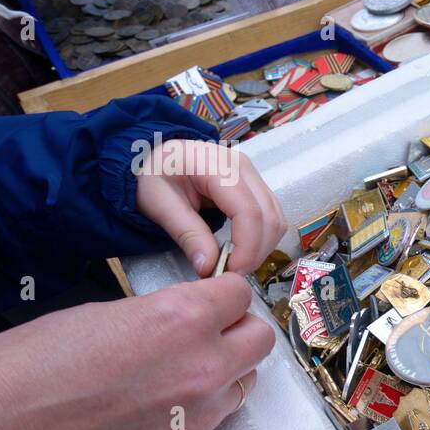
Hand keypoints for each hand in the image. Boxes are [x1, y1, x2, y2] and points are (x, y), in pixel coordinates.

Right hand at [0, 275, 274, 429]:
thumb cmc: (23, 372)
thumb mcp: (97, 316)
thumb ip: (157, 316)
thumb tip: (182, 320)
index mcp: (179, 321)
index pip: (240, 294)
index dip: (222, 295)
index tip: (209, 300)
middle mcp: (201, 369)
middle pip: (260, 341)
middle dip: (237, 333)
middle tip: (206, 335)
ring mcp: (196, 419)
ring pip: (240, 387)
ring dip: (219, 377)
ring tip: (170, 377)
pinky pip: (208, 425)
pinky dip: (191, 414)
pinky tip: (147, 413)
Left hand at [137, 139, 286, 276]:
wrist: (158, 156)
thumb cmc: (153, 175)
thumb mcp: (158, 203)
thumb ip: (186, 233)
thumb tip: (208, 267)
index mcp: (216, 166)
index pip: (248, 212)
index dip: (247, 247)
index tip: (230, 272)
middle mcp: (243, 167)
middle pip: (269, 217)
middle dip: (256, 252)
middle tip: (230, 273)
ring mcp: (253, 175)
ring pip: (276, 219)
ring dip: (262, 248)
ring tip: (235, 263)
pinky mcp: (257, 185)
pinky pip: (272, 216)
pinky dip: (262, 238)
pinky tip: (242, 249)